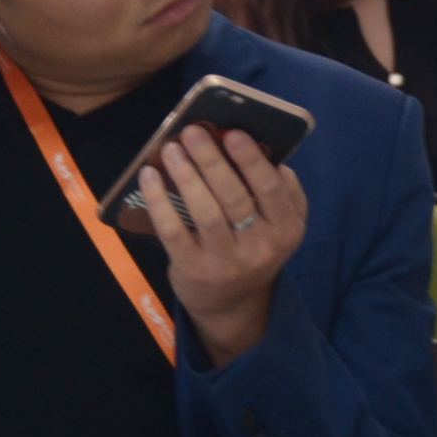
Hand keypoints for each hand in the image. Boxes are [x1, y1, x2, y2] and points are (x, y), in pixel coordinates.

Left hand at [141, 125, 307, 367]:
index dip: (251, 160)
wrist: (233, 304)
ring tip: (171, 149)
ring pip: (206, 212)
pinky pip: (174, 231)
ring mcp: (226, 262)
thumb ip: (279, 190)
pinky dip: (159, 201)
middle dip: (212, 160)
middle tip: (194, 132)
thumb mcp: (279, 225)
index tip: (232, 132)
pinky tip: (150, 177)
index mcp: (286, 229)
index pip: (271, 190)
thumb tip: (259, 145)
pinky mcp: (193, 270)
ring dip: (186, 176)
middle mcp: (261, 248)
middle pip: (235, 197)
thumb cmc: (254, 247)